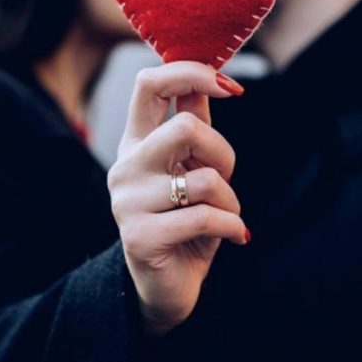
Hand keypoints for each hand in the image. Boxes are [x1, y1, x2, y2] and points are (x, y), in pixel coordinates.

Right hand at [107, 62, 248, 336]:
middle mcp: (125, 166)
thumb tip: (210, 76)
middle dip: (223, 153)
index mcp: (136, 142)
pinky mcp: (141, 237)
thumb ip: (195, 123)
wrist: (167, 287)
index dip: (190, 74)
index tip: (229, 88)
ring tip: (226, 216)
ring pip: (204, 179)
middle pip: (185, 128)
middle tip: (224, 178)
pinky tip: (236, 237)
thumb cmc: (186, 220)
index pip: (148, 83)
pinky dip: (233, 227)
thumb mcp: (191, 167)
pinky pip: (207, 218)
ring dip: (231, 200)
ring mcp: (128, 202)